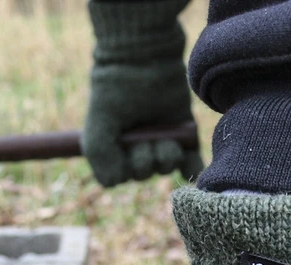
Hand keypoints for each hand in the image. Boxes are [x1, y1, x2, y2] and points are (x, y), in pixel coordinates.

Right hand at [83, 0, 202, 186]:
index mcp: (114, 147)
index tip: (123, 146)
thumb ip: (99, 156)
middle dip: (144, 159)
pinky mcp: (184, 135)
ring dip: (165, 156)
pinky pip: (190, 163)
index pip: (119, 177)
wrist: (145, 56)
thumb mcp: (99, 123)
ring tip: (165, 137)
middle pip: (144, 174)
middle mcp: (137, 148)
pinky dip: (192, 167)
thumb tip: (117, 182)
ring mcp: (162, 141)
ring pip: (166, 167)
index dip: (123, 167)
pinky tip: (189, 162)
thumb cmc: (116, 88)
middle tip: (145, 138)